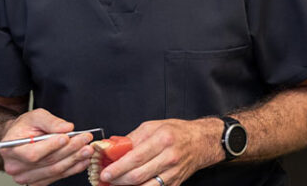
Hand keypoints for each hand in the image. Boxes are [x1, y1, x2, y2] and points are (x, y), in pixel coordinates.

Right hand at [0, 108, 94, 185]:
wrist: (20, 138)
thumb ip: (51, 121)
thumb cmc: (26, 127)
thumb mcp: (36, 116)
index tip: (67, 137)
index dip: (51, 146)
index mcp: (10, 149)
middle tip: (85, 140)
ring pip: (54, 170)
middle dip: (70, 150)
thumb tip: (67, 128)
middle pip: (47, 162)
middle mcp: (15, 166)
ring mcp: (25, 177)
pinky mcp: (37, 182)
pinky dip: (72, 169)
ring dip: (74, 160)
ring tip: (87, 150)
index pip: (32, 153)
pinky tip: (83, 160)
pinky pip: (57, 177)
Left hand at [99, 118, 222, 185]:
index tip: (105, 172)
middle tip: (106, 179)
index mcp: (163, 140)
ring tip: (116, 183)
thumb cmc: (177, 132)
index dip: (118, 168)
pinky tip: (132, 185)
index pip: (135, 158)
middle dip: (118, 180)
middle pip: (138, 175)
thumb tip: (112, 148)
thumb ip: (133, 138)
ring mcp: (173, 173)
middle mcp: (169, 157)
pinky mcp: (175, 184)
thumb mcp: (154, 126)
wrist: (201, 142)